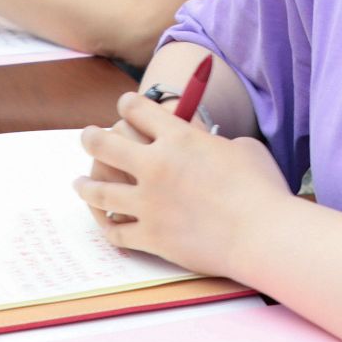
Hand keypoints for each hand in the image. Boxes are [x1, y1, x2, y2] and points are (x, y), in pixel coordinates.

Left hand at [73, 91, 290, 279]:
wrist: (262, 235)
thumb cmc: (261, 188)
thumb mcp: (242, 147)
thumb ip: (214, 142)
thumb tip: (205, 145)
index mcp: (178, 137)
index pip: (138, 110)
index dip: (128, 104)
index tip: (125, 106)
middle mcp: (155, 166)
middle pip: (105, 143)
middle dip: (91, 138)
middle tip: (87, 137)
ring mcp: (148, 204)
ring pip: (99, 191)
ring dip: (85, 184)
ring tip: (79, 183)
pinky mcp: (151, 237)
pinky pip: (116, 232)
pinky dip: (108, 227)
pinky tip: (105, 223)